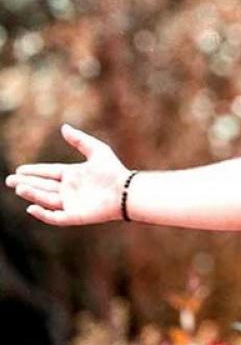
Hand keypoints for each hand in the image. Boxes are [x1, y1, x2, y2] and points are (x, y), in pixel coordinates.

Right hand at [4, 124, 129, 225]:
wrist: (126, 191)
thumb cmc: (114, 171)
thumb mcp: (97, 150)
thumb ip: (80, 140)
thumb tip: (64, 127)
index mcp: (73, 175)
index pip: (49, 173)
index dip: (34, 171)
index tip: (19, 169)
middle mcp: (70, 190)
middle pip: (43, 186)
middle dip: (26, 183)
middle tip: (9, 180)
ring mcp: (72, 203)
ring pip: (46, 199)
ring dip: (32, 194)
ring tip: (19, 187)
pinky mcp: (75, 216)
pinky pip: (56, 217)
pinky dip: (43, 214)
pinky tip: (32, 208)